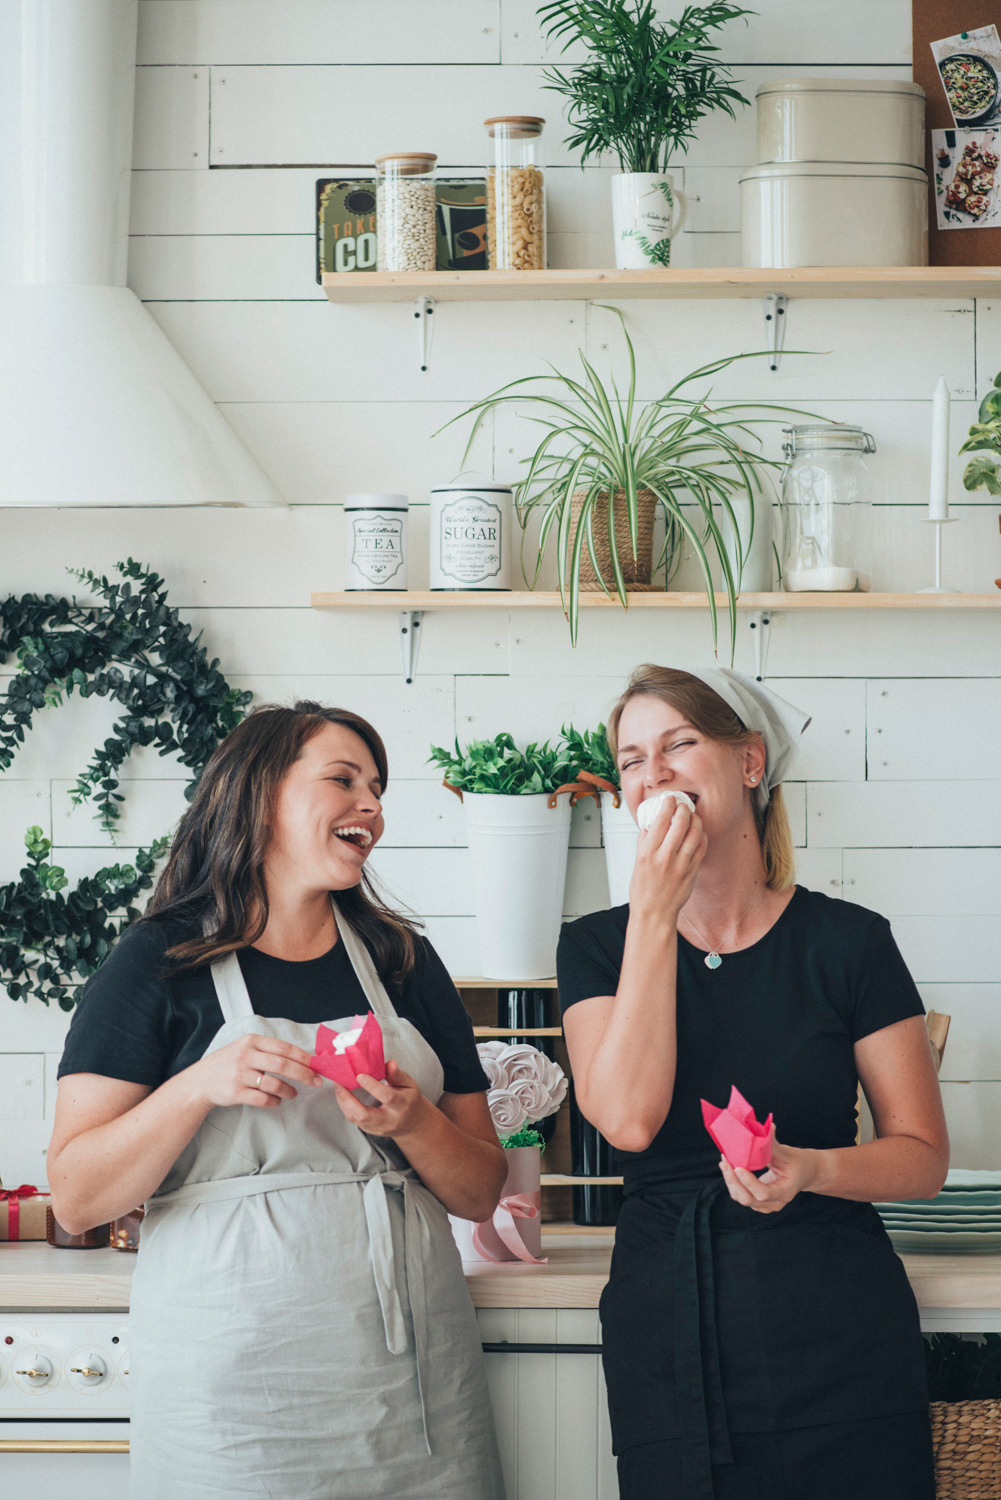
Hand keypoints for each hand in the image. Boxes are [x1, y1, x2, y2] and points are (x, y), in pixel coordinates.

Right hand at [187, 1033, 321, 1109]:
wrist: (201, 1081)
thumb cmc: (229, 1063)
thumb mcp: (245, 1048)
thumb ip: (268, 1050)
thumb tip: (302, 1057)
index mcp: (251, 1041)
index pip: (284, 1048)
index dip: (303, 1057)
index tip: (316, 1065)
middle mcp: (245, 1055)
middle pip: (282, 1065)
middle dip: (304, 1074)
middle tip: (316, 1081)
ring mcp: (239, 1074)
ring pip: (274, 1084)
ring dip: (289, 1090)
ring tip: (293, 1093)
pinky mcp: (236, 1093)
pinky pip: (263, 1099)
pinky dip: (275, 1101)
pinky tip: (277, 1101)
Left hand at [331, 1059, 429, 1140]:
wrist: (412, 1122)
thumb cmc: (409, 1098)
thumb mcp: (408, 1083)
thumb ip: (396, 1074)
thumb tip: (390, 1063)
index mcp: (402, 1105)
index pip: (387, 1097)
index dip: (372, 1086)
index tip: (360, 1075)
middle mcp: (389, 1120)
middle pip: (365, 1115)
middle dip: (349, 1099)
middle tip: (339, 1083)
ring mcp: (378, 1128)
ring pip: (356, 1119)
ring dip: (343, 1102)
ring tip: (338, 1085)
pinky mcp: (369, 1130)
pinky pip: (354, 1119)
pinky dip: (345, 1106)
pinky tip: (342, 1094)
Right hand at [629, 797, 707, 922]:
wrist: (654, 913)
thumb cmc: (643, 891)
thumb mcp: (636, 863)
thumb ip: (644, 842)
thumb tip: (650, 825)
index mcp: (647, 853)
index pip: (661, 819)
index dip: (667, 804)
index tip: (669, 799)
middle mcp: (665, 857)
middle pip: (681, 822)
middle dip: (683, 808)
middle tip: (683, 805)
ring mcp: (681, 865)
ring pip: (695, 833)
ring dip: (695, 820)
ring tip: (692, 817)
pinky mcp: (692, 872)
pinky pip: (702, 847)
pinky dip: (702, 836)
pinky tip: (698, 833)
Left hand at [718, 1127, 819, 1213]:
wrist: (804, 1173)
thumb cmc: (797, 1162)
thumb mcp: (788, 1153)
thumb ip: (773, 1143)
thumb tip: (768, 1126)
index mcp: (785, 1192)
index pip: (764, 1193)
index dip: (749, 1183)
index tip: (738, 1167)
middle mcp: (775, 1203)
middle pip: (748, 1199)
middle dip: (733, 1181)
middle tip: (724, 1162)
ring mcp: (766, 1205)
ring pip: (742, 1198)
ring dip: (730, 1181)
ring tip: (725, 1161)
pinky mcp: (758, 1201)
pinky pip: (741, 1195)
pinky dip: (733, 1182)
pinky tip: (729, 1167)